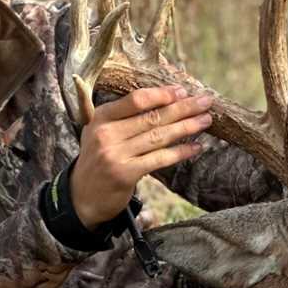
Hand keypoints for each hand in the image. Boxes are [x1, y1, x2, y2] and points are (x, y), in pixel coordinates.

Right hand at [71, 85, 212, 228]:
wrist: (82, 197)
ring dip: (187, 127)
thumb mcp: (99, 132)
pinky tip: (196, 147)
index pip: (136, 100)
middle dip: (183, 108)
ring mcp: (115, 155)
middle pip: (152, 117)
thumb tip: (166, 100)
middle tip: (205, 101)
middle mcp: (106, 134)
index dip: (162, 94)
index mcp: (101, 118)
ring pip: (159, 136)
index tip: (182, 91)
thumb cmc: (98, 159)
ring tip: (206, 120)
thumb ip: (123, 116)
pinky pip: (159, 159)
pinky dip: (180, 152)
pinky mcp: (125, 174)